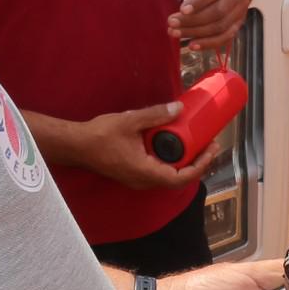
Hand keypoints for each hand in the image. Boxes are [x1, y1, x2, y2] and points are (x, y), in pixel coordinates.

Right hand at [60, 103, 221, 191]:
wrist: (77, 145)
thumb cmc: (100, 135)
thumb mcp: (130, 121)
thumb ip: (155, 115)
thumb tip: (179, 108)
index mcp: (146, 172)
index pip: (181, 178)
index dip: (200, 165)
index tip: (211, 149)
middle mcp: (144, 181)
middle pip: (179, 179)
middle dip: (197, 163)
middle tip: (210, 144)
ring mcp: (138, 179)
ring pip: (169, 176)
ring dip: (186, 163)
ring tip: (198, 144)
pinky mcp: (134, 173)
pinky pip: (159, 172)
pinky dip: (172, 161)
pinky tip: (176, 145)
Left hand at [168, 0, 254, 47]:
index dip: (200, 0)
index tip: (182, 9)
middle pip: (219, 10)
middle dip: (193, 20)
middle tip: (171, 23)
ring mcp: (241, 8)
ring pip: (221, 26)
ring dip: (197, 33)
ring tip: (175, 33)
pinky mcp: (239, 22)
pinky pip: (226, 37)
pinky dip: (209, 44)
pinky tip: (192, 45)